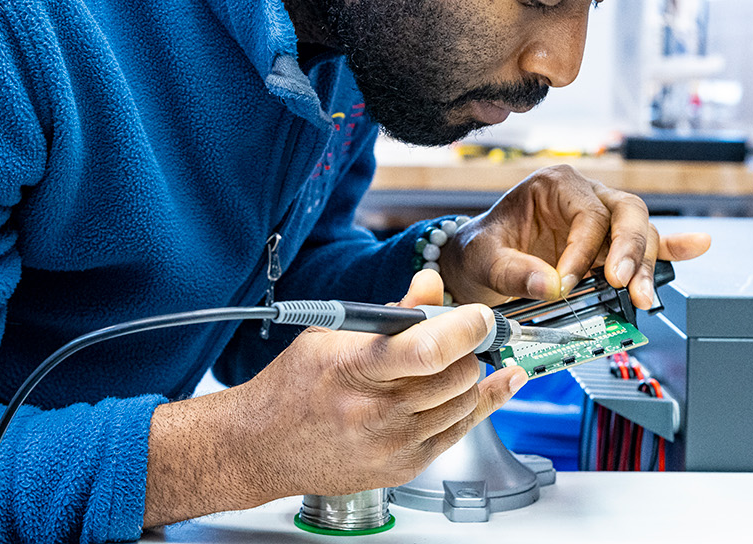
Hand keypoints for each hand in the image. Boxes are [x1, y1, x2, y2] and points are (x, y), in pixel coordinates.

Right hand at [142, 271, 526, 525]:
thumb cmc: (294, 386)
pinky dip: (476, 406)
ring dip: (473, 376)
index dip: (466, 328)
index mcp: (354, 368)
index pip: (428, 349)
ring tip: (466, 359)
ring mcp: (393, 445)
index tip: (480, 315)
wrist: (263, 447)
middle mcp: (376, 411)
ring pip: (465, 403)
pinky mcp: (404, 467)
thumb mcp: (332, 333)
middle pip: (457, 376)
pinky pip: (459, 433)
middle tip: (469, 334)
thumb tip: (432, 285)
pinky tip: (490, 387)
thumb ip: (391, 311)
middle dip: (471, 348)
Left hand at [437, 164, 711, 309]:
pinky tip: (698, 246)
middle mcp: (586, 196)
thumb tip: (550, 284)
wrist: (479, 264)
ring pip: (641, 232)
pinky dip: (675, 247)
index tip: (568, 282)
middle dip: (630, 250)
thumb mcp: (483, 258)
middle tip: (623, 283)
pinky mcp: (612, 246)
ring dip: (647, 264)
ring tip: (644, 297)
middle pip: (626, 213)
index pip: (586, 214)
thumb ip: (513, 270)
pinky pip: (650, 242)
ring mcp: (604, 219)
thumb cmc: (482, 251)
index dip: (583, 250)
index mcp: (555, 185)